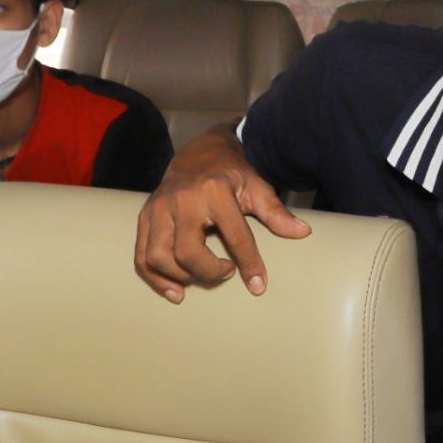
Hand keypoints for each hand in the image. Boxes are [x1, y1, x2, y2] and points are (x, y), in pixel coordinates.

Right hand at [131, 130, 310, 300]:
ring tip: (200, 279)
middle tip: (226, 271)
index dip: (249, 264)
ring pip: (158, 257)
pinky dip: (155, 278)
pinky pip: (141, 256)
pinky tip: (175, 290)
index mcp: (214, 191)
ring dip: (180, 276)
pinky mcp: (145, 217)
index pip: (235, 236)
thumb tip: (301, 232)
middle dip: (209, 272)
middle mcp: (182, 200)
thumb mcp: (256, 186)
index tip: (258, 285)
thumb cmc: (231, 172)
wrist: (199, 152)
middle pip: (187, 252)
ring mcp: (159, 208)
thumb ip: (276, 211)